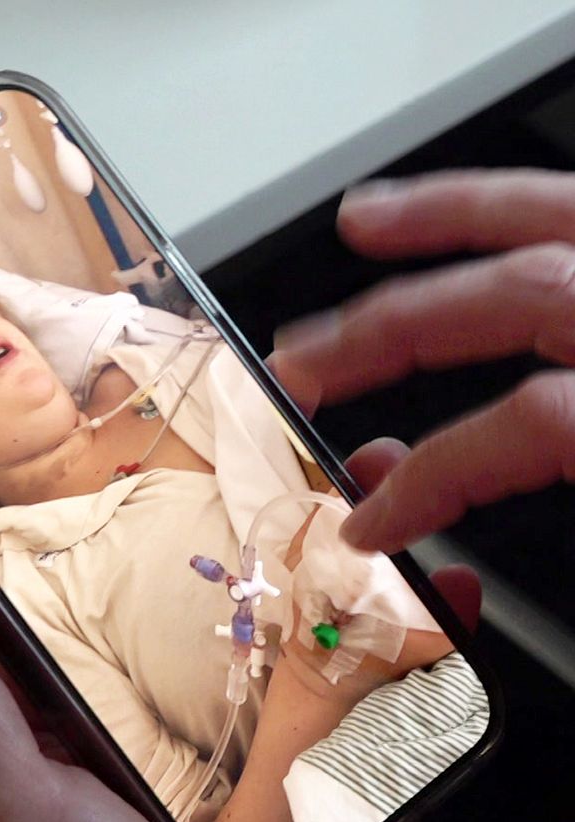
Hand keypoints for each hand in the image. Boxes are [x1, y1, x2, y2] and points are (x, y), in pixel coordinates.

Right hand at [268, 168, 574, 553]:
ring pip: (549, 214)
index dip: (432, 478)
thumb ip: (553, 569)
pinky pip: (574, 209)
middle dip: (385, 331)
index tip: (371, 523)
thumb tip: (456, 589)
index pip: (533, 421)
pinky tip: (466, 211)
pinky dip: (508, 204)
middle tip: (301, 370)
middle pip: (519, 293)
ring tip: (363, 222)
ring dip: (444, 217)